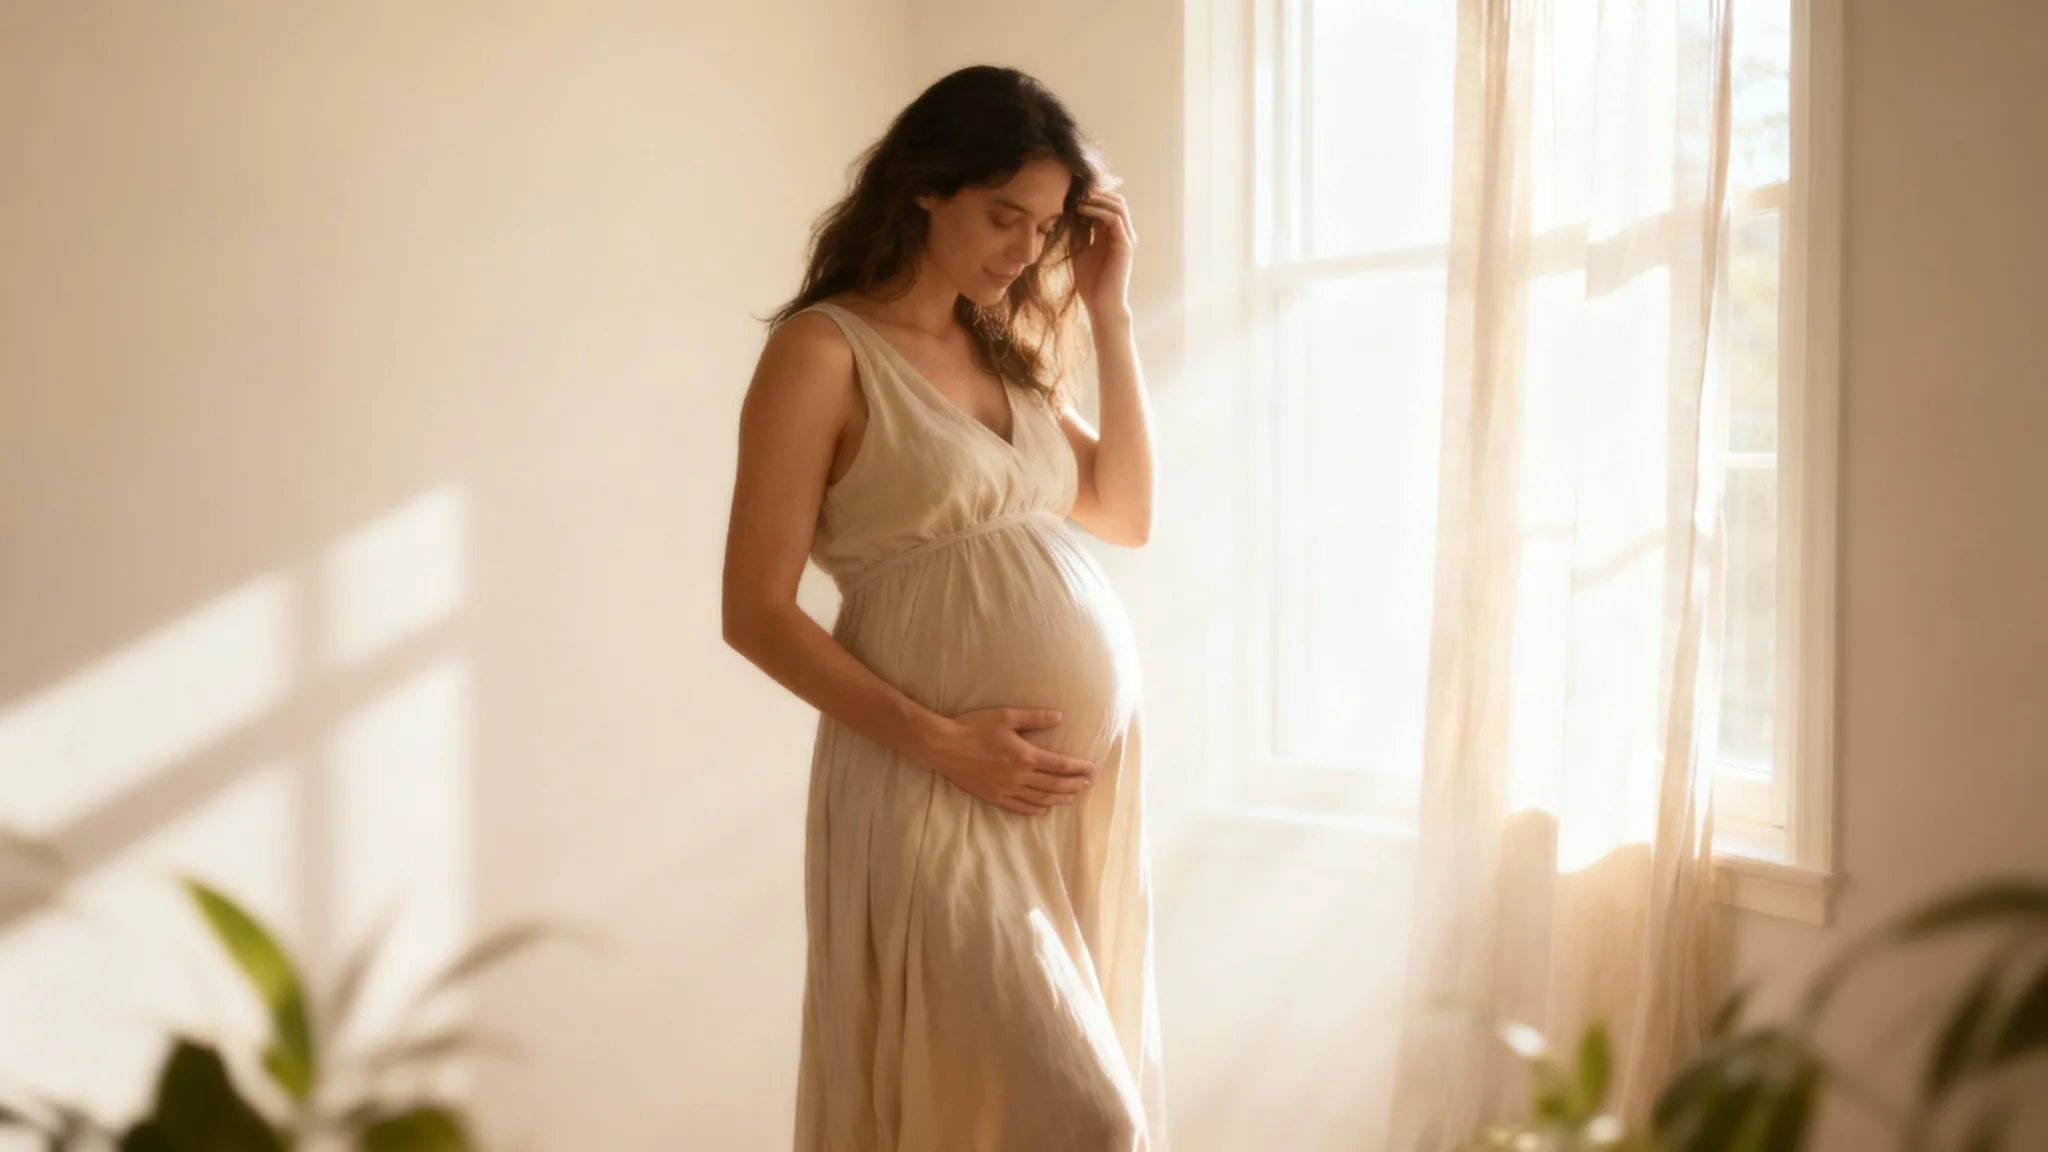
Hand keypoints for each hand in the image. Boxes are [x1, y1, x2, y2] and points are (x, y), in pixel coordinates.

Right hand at [920, 708, 1096, 815]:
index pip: (1060, 765)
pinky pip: (1020, 807)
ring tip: (1072, 797)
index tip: (1091, 768)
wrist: (944, 746)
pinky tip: (1045, 810)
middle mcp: (1020, 776)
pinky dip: (1036, 810)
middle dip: (1074, 785)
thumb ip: (1035, 718)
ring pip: (1040, 799)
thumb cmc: (974, 727)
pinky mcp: (994, 797)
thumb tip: (1059, 717)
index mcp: (1025, 755)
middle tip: (1087, 784)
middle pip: (1054, 785)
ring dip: (1060, 799)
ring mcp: (1007, 789)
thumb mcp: (1006, 716)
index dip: (1078, 768)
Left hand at [1072, 188, 1135, 320]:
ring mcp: (1126, 238)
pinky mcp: (1125, 245)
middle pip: (1116, 200)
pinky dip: (1098, 211)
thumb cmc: (1090, 281)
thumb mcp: (1078, 249)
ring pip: (1118, 205)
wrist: (1100, 303)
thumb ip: (1077, 231)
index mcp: (1112, 233)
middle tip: (1076, 190)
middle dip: (1097, 192)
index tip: (1071, 193)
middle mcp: (1122, 233)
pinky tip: (1082, 210)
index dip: (1092, 195)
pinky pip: (1114, 219)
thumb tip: (1067, 210)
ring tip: (1079, 198)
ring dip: (1098, 198)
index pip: (1108, 204)